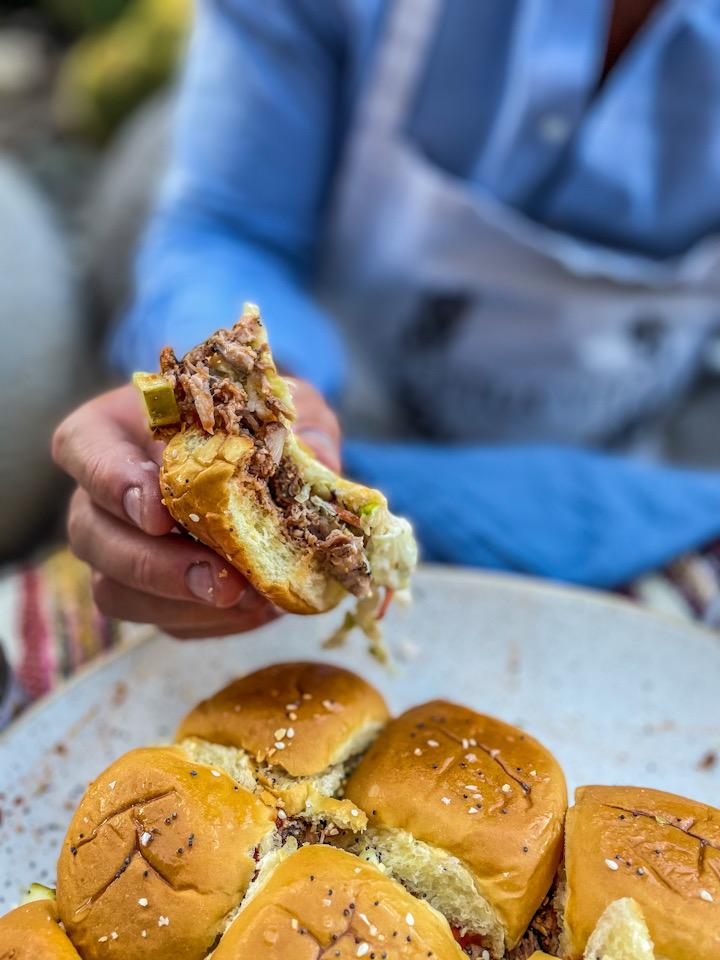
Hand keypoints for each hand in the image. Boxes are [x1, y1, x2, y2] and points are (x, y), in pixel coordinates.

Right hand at [52, 380, 339, 638]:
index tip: (158, 510)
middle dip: (153, 565)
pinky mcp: (153, 595)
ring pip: (116, 590)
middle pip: (92, 534)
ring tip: (248, 600)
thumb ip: (300, 425)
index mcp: (116, 431)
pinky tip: (255, 610)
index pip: (83, 449)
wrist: (267, 465)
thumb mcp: (285, 407)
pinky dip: (210, 622)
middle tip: (218, 579)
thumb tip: (318, 457)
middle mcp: (104, 495)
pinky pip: (164, 622)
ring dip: (181, 604)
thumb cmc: (258, 422)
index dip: (111, 481)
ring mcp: (121, 550)